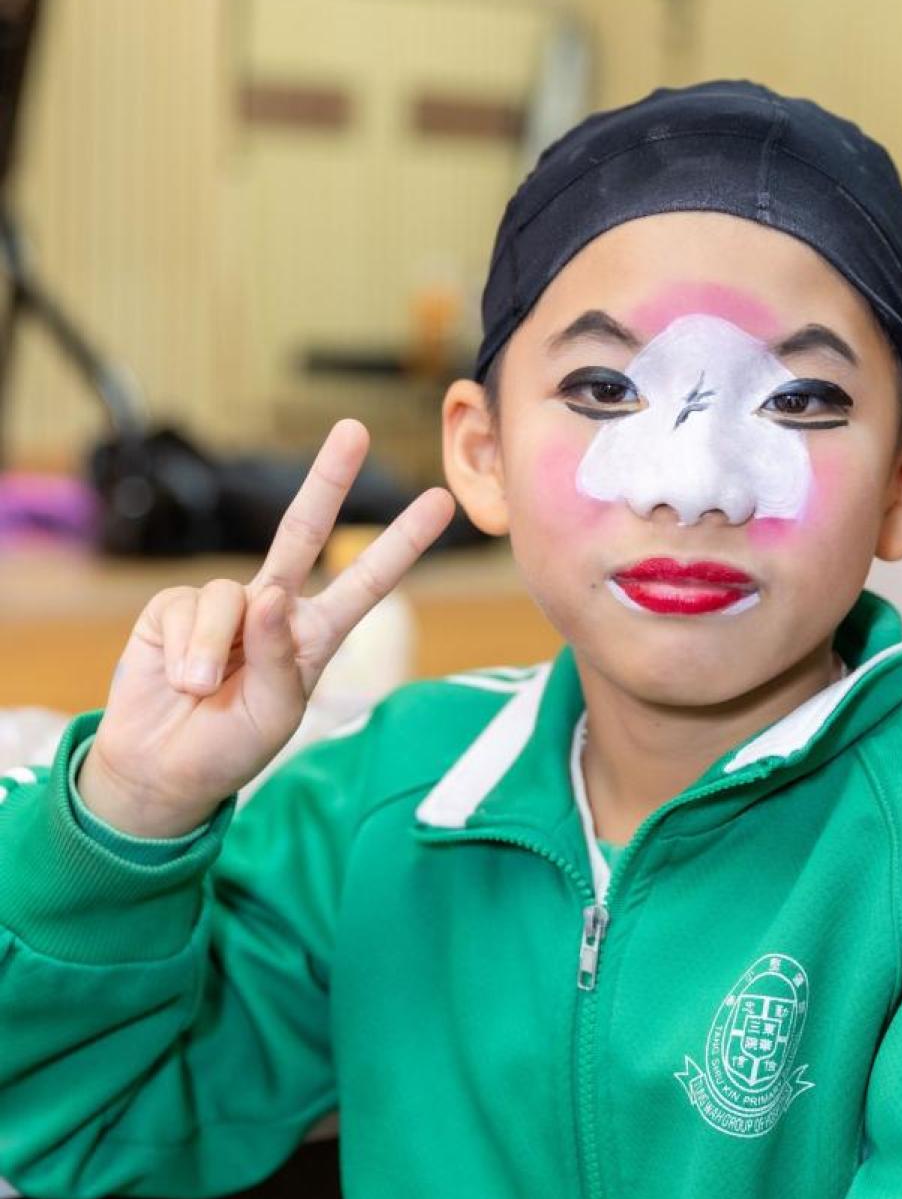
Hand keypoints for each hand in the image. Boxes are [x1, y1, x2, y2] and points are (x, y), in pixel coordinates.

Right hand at [78, 419, 455, 836]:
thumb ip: (275, 655)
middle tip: (355, 429)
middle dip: (327, 480)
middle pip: (303, 531)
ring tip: (201, 690)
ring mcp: (226, 604)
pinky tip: (179, 678)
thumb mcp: (273, 712)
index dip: (401, 543)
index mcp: (314, 635)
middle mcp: (274, 608)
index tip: (440, 501)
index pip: (366, 582)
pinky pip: (188, 607)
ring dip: (213, 650)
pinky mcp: (176, 607)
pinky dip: (186, 648)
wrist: (163, 769)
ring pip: (232, 595)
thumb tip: (269, 592)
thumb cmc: (230, 746)